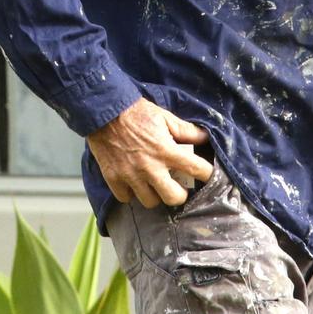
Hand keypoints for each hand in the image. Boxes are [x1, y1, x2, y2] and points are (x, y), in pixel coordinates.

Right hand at [87, 98, 212, 207]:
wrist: (105, 111)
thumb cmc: (137, 113)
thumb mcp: (165, 117)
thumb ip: (186, 131)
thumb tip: (204, 137)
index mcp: (166, 150)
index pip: (195, 169)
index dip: (206, 174)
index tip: (206, 175)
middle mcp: (150, 167)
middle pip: (173, 198)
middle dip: (179, 194)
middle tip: (177, 186)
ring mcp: (131, 176)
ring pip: (150, 202)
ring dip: (155, 194)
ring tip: (154, 184)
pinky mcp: (113, 179)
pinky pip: (126, 198)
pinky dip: (131, 193)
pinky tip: (134, 182)